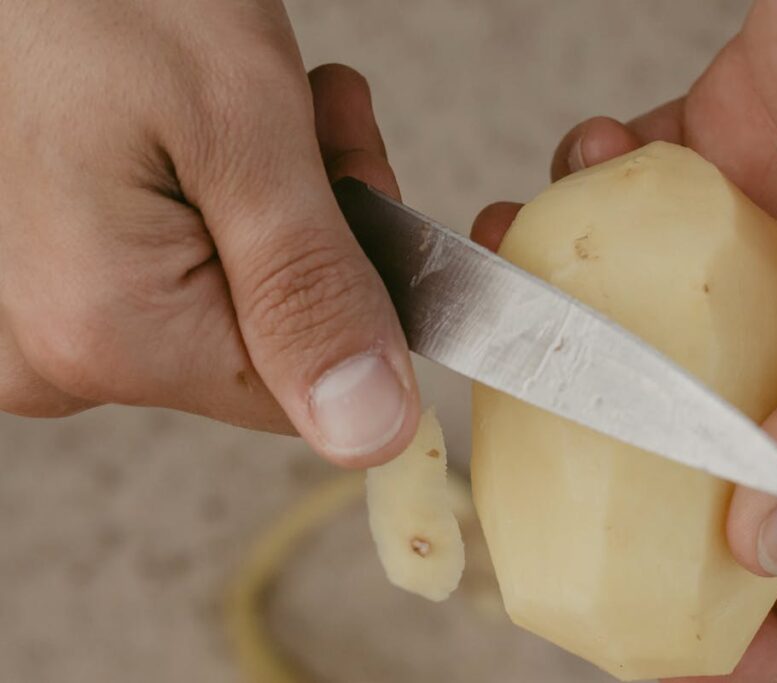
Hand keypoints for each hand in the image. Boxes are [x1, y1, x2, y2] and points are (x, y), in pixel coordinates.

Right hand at [0, 1, 418, 465]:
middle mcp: (59, 353)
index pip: (308, 390)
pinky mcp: (52, 278)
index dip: (360, 287)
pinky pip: (173, 272)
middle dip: (318, 230)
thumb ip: (310, 295)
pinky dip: (224, 202)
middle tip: (311, 119)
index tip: (355, 175)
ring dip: (279, 204)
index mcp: (108, 335)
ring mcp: (42, 318)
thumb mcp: (243, 134)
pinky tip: (214, 130)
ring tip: (264, 106)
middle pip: (270, 340)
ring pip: (232, 297)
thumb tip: (372, 434)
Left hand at [472, 1, 776, 678]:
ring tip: (523, 288)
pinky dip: (582, 194)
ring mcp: (758, 259)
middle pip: (716, 465)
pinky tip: (581, 160)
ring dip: (572, 321)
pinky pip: (623, 208)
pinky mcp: (712, 172)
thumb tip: (758, 543)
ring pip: (643, 332)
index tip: (685, 656)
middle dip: (630, 489)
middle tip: (536, 491)